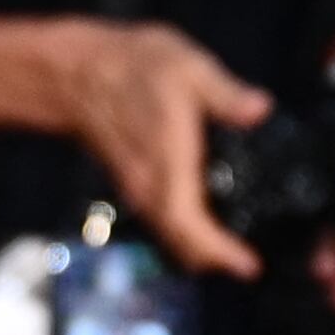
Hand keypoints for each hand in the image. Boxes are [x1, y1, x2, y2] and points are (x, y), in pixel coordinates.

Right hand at [52, 19, 268, 277]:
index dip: (218, 251)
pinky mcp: (132, 181)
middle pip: (180, 242)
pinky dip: (185, 230)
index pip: (187, 224)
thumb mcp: (187, 68)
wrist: (75, 72)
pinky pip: (161, 219)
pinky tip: (205, 217)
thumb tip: (260, 109)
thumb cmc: (131, 66)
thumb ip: (225, 93)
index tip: (249, 267)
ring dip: (198, 246)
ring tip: (233, 248)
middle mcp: (148, 185)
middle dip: (214, 258)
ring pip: (169, 234)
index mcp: (167, 163)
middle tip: (250, 261)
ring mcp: (137, 186)